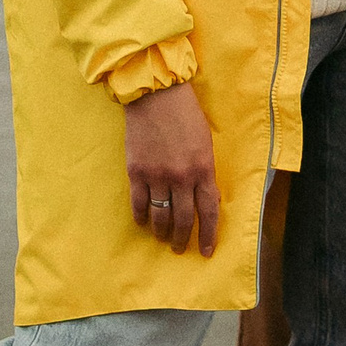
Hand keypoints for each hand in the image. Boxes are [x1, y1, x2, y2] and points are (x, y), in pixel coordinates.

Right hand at [124, 82, 221, 259]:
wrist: (156, 95)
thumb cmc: (186, 114)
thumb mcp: (205, 142)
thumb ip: (205, 171)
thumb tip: (207, 197)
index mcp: (203, 169)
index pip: (209, 211)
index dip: (209, 234)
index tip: (207, 251)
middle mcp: (181, 177)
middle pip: (184, 219)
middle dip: (183, 238)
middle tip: (180, 248)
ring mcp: (157, 176)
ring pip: (160, 216)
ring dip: (162, 232)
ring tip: (163, 238)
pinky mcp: (137, 171)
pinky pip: (139, 203)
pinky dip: (141, 217)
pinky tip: (143, 223)